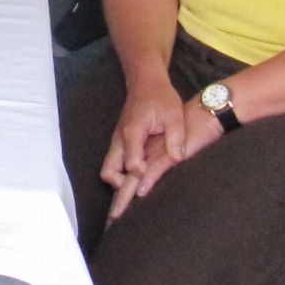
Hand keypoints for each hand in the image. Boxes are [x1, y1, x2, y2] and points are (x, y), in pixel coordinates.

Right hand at [102, 82, 220, 218]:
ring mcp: (117, 142)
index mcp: (133, 132)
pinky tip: (131, 188)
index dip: (138, 174)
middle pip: (108, 171)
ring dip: (118, 184)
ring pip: (108, 170)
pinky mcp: (120, 143)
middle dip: (118, 188)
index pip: (130, 161)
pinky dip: (120, 177)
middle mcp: (120, 139)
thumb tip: (177, 159)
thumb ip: (175, 137)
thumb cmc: (161, 98)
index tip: (147, 182)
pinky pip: (114, 165)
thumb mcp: (174, 114)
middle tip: (131, 202)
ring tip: (128, 202)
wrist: (145, 83)